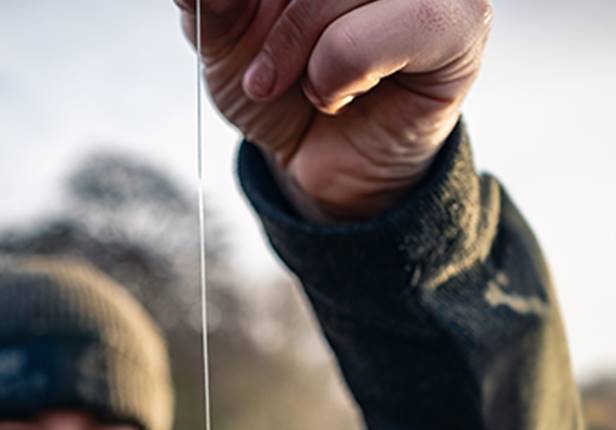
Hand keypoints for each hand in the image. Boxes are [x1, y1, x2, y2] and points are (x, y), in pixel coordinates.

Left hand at [175, 0, 492, 221]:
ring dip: (306, 54)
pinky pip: (399, 22)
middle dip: (277, 28)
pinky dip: (345, 70)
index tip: (237, 27)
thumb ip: (214, 2)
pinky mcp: (461, 20)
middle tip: (264, 78)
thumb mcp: (226, 42)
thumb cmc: (280, 93)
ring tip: (311, 89)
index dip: (263, 6)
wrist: (314, 168)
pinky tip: (343, 94)